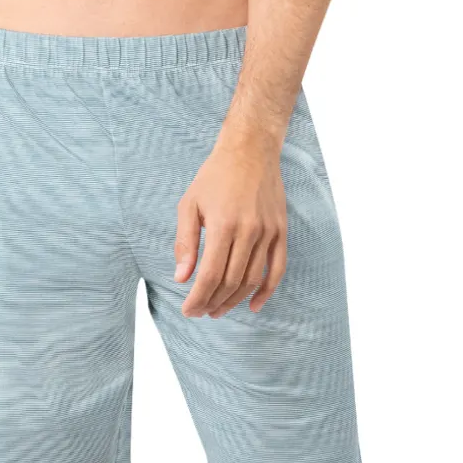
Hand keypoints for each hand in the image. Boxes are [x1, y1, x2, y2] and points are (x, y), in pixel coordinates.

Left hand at [174, 137, 287, 317]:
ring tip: (218, 310)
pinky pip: (276, 270)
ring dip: (234, 301)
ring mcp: (268, 233)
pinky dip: (266, 292)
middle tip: (200, 313)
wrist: (251, 150)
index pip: (209, 275)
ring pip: (252, 280)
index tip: (188, 311)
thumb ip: (185, 243)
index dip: (198, 298)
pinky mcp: (281, 232)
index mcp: (223, 225)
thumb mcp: (189, 204)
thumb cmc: (215, 177)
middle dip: (212, 303)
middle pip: (230, 282)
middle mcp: (248, 231)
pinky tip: (252, 306)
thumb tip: (182, 278)